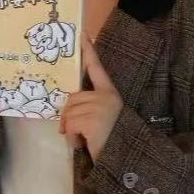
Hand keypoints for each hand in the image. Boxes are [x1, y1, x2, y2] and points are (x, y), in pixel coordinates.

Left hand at [59, 34, 122, 160]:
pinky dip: (72, 138)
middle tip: (78, 134)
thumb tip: (66, 115)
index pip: (97, 68)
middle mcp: (106, 96)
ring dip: (70, 130)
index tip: (82, 34)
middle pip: (72, 99)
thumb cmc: (114, 142)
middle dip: (69, 118)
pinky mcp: (91, 119)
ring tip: (84, 141)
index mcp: (110, 94)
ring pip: (68, 113)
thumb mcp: (102, 119)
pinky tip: (83, 144)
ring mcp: (99, 107)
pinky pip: (69, 125)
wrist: (127, 160)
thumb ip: (89, 108)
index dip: (89, 51)